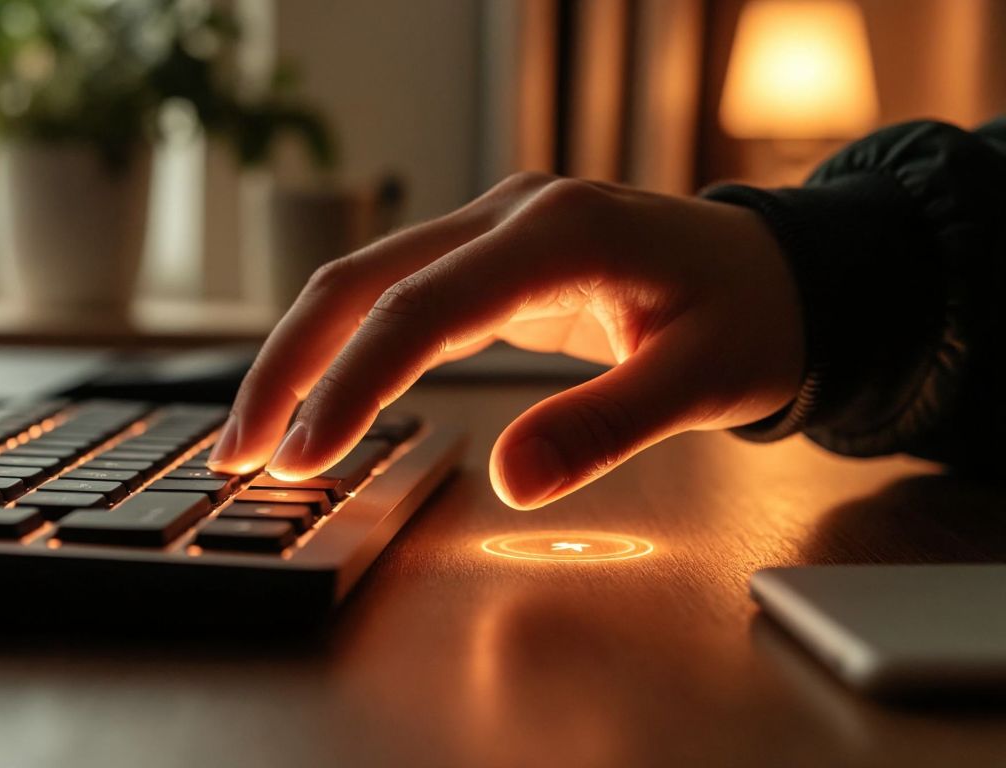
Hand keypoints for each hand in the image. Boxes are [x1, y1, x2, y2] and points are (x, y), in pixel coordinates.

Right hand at [208, 174, 803, 508]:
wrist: (780, 270)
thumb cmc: (752, 317)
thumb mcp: (705, 380)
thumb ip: (606, 425)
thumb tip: (508, 483)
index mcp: (559, 232)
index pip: (420, 307)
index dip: (352, 382)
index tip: (303, 457)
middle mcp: (509, 215)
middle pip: (359, 281)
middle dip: (288, 367)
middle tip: (238, 455)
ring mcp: (493, 230)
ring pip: (362, 283)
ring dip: (301, 358)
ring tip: (255, 439)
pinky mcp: (488, 258)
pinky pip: (394, 297)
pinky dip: (344, 350)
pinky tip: (316, 399)